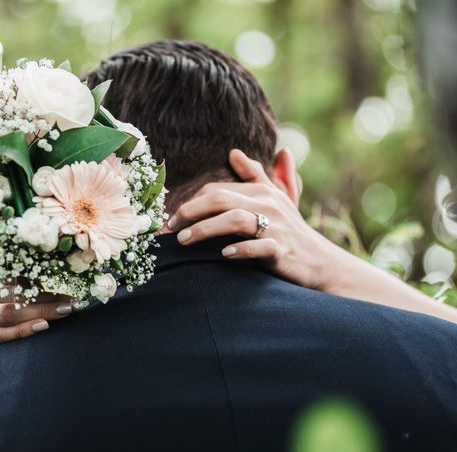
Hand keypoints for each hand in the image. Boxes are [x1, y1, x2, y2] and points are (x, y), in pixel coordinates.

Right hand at [0, 279, 73, 379]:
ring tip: (65, 310)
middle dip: (45, 295)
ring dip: (40, 311)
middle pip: (13, 292)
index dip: (38, 277)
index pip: (10, 274)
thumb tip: (42, 280)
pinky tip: (42, 325)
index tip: (64, 280)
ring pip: (7, 312)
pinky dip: (22, 330)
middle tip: (72, 298)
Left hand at [167, 149, 332, 290]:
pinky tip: (223, 255)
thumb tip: (234, 152)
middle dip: (190, 212)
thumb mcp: (275, 197)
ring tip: (184, 240)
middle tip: (170, 228)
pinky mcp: (282, 250)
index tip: (171, 218)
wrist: (319, 261)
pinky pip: (259, 247)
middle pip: (221, 200)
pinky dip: (240, 250)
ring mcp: (276, 227)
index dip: (191, 202)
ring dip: (205, 230)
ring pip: (235, 221)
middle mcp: (268, 205)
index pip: (217, 189)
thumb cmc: (290, 229)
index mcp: (261, 191)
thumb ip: (255, 174)